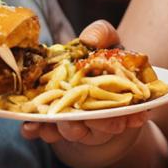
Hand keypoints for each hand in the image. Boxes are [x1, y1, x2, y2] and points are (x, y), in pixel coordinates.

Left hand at [20, 18, 146, 162]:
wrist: (78, 72)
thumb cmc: (99, 57)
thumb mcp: (105, 41)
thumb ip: (102, 34)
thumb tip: (89, 40)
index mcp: (121, 97)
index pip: (131, 111)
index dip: (134, 115)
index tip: (137, 116)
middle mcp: (103, 117)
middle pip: (103, 127)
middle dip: (97, 124)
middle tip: (88, 116)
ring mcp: (79, 125)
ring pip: (75, 133)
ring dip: (65, 128)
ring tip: (55, 119)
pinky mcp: (55, 126)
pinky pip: (47, 133)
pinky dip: (38, 131)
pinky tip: (30, 126)